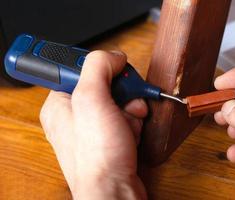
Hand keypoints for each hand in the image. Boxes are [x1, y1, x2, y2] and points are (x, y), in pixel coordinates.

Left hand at [40, 51, 147, 199]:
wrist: (115, 191)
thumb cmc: (97, 156)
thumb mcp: (91, 99)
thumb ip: (98, 67)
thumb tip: (113, 56)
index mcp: (59, 104)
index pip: (80, 70)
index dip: (101, 70)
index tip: (113, 73)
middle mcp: (75, 116)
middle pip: (105, 85)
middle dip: (123, 93)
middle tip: (126, 101)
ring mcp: (94, 128)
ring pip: (120, 101)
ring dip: (132, 109)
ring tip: (129, 125)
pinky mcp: (111, 138)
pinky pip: (127, 118)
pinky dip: (134, 123)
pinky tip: (132, 134)